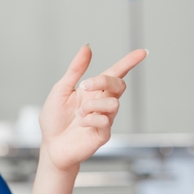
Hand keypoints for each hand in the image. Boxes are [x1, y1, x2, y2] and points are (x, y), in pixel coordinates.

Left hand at [39, 45, 146, 171]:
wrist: (51, 145)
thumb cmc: (55, 119)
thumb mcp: (61, 89)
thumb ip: (75, 70)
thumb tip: (86, 48)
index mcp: (93, 90)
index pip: (116, 73)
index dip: (129, 62)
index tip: (142, 52)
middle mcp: (102, 103)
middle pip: (119, 84)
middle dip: (104, 81)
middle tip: (85, 85)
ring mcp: (105, 119)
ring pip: (114, 103)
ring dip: (94, 104)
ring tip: (79, 113)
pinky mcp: (103, 134)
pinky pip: (105, 121)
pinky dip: (91, 119)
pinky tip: (81, 123)